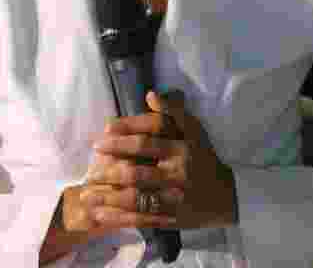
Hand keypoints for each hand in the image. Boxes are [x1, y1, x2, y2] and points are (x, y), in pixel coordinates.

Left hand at [83, 90, 237, 229]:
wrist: (226, 196)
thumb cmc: (203, 157)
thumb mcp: (194, 130)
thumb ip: (172, 111)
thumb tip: (149, 95)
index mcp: (181, 149)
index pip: (147, 141)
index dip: (122, 137)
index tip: (102, 135)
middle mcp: (177, 174)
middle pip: (138, 172)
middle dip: (110, 171)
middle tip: (91, 169)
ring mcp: (173, 198)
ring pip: (136, 199)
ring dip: (108, 198)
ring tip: (86, 194)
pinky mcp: (170, 218)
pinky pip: (140, 218)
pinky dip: (118, 218)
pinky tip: (99, 215)